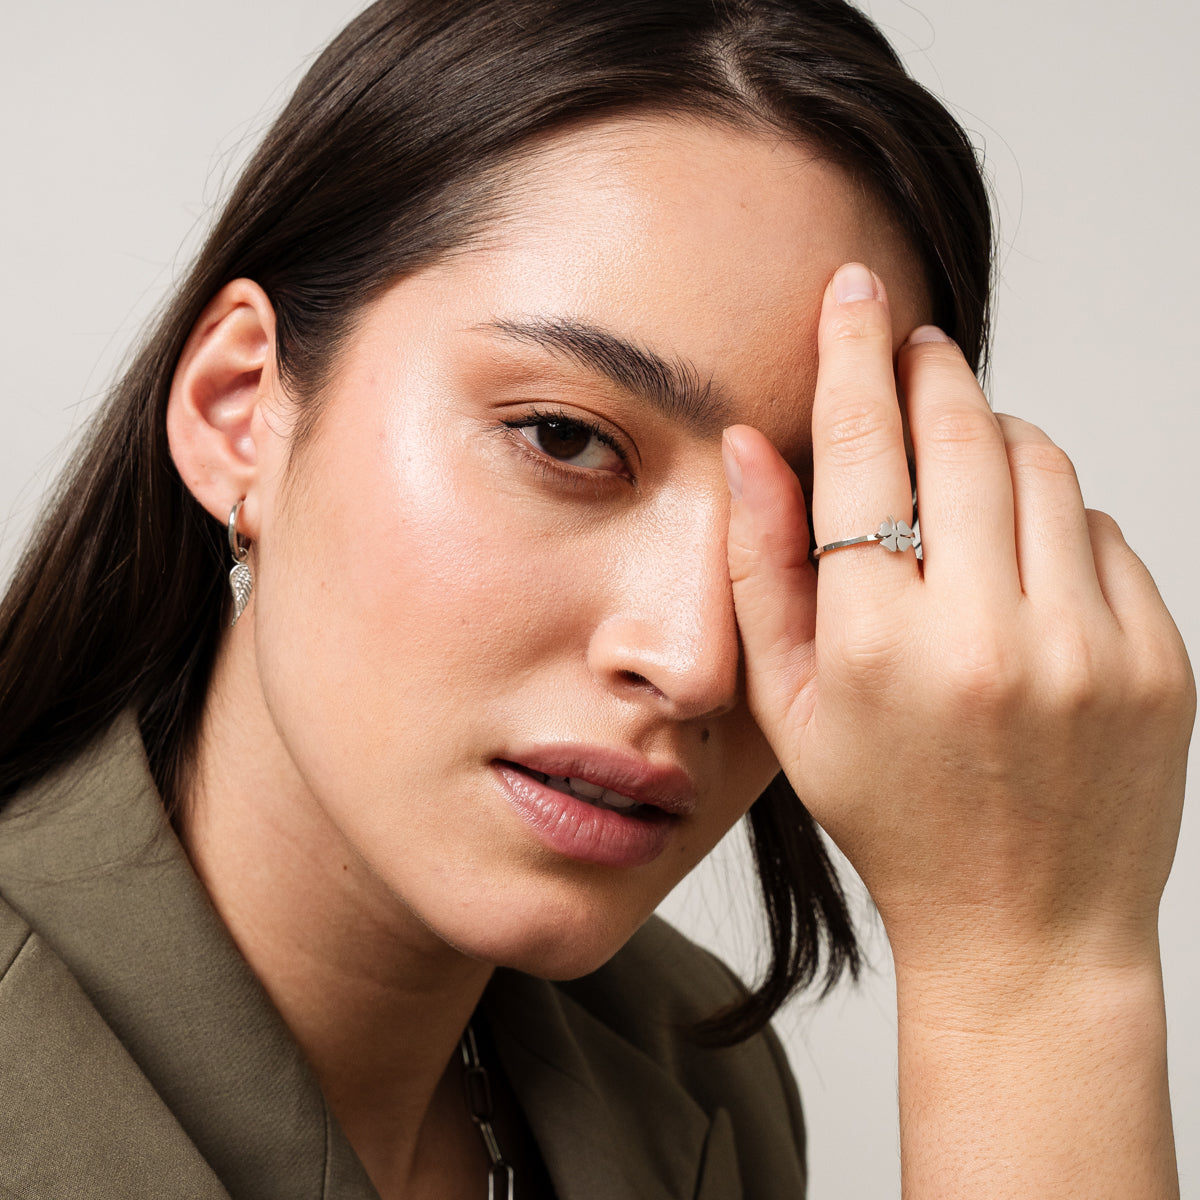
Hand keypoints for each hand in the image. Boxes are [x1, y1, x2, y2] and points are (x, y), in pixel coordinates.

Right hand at [724, 262, 1194, 979]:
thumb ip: (760, 571)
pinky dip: (1056, 526)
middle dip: (935, 374)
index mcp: (877, 647)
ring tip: (964, 491)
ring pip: (1044, 467)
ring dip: (997, 446)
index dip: (853, 357)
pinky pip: (1101, 532)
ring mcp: (1089, 647)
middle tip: (916, 352)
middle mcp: (988, 636)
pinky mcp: (1160, 659)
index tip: (857, 291)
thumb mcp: (790, 708)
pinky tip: (1023, 580)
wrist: (1024, 925)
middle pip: (965, 435)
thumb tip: (750, 446)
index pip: (860, 452)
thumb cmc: (889, 815)